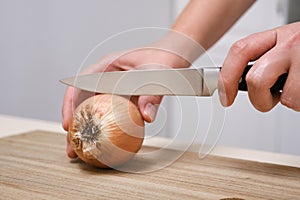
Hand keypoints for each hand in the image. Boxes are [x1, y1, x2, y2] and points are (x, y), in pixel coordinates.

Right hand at [62, 47, 189, 157]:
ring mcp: (114, 90)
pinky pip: (110, 116)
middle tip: (72, 147)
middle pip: (82, 102)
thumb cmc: (162, 58)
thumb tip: (146, 116)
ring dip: (87, 131)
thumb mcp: (156, 74)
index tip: (68, 123)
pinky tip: (104, 145)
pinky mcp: (123, 100)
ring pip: (94, 111)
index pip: (80, 84)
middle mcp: (106, 79)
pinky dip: (105, 130)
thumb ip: (151, 94)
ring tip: (82, 152)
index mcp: (106, 67)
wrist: (173, 57)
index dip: (69, 104)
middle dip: (74, 125)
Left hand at [218, 22, 299, 111]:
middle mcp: (291, 43)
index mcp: (278, 35)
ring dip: (291, 101)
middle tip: (271, 98)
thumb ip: (264, 59)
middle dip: (260, 99)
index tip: (225, 97)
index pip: (240, 52)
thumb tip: (236, 81)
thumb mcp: (287, 46)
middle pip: (256, 80)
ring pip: (287, 97)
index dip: (227, 78)